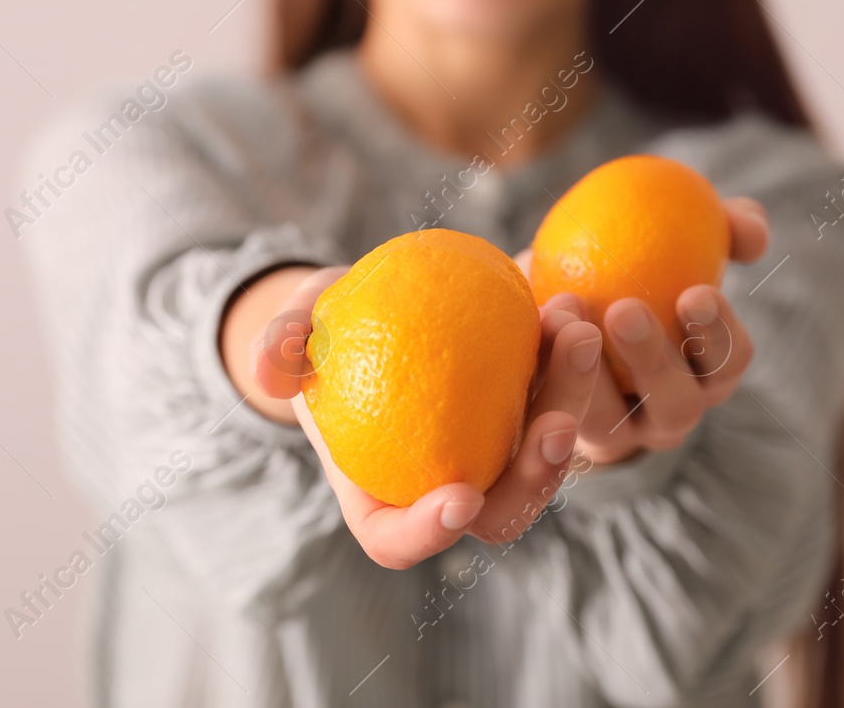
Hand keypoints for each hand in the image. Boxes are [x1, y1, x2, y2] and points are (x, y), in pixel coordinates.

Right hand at [252, 268, 602, 568]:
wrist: (369, 308)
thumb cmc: (318, 337)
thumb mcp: (288, 335)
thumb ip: (278, 348)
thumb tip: (270, 365)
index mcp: (381, 499)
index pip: (400, 540)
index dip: (430, 533)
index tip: (458, 497)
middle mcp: (449, 487)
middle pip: (502, 508)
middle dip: (537, 477)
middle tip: (554, 425)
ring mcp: (496, 450)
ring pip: (549, 448)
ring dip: (571, 397)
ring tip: (573, 333)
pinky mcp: (529, 402)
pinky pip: (559, 388)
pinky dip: (569, 352)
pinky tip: (571, 303)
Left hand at [530, 197, 767, 465]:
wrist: (561, 302)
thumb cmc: (638, 266)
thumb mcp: (680, 240)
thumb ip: (722, 226)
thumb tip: (752, 231)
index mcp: (709, 372)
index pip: (729, 363)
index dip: (718, 334)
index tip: (694, 292)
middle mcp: (667, 412)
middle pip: (675, 404)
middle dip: (653, 361)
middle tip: (623, 309)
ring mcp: (613, 433)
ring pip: (606, 422)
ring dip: (585, 371)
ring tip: (563, 310)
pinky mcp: (555, 436)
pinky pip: (548, 413)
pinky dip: (537, 368)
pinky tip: (528, 318)